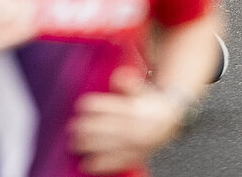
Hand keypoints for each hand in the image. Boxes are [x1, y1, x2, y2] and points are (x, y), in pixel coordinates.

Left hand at [69, 68, 187, 173]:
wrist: (170, 121)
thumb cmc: (148, 102)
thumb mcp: (140, 88)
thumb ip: (127, 83)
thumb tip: (117, 76)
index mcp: (131, 110)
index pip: (103, 107)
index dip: (89, 106)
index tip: (80, 106)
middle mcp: (131, 129)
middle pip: (99, 128)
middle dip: (82, 129)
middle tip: (71, 128)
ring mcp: (132, 145)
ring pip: (103, 146)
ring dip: (86, 146)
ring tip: (73, 144)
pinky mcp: (133, 158)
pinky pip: (114, 163)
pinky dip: (98, 165)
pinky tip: (85, 165)